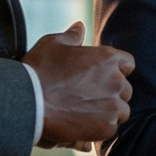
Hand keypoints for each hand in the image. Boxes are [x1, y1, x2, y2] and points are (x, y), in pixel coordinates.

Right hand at [27, 23, 133, 145]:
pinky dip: (100, 128)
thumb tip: (79, 27)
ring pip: (122, 110)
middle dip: (111, 93)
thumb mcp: (52, 45)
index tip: (101, 77)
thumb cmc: (37, 71)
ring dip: (109, 112)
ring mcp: (113, 105)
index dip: (116, 70)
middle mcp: (116, 80)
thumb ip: (71, 37)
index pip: (128, 63)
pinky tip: (82, 124)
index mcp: (107, 58)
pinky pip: (112, 128)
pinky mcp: (107, 127)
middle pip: (125, 89)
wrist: (28, 103)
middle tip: (89, 97)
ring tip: (85, 113)